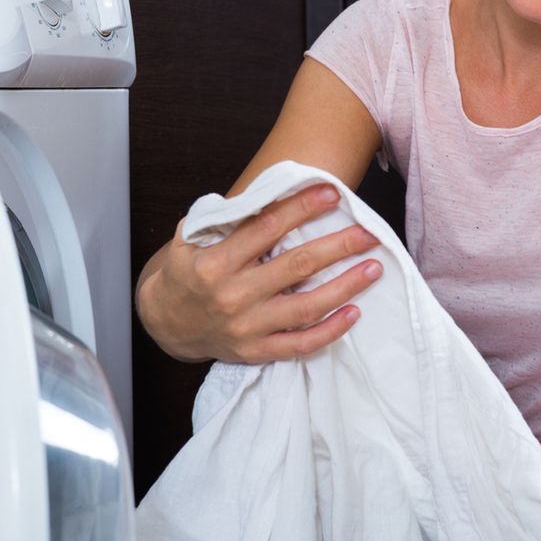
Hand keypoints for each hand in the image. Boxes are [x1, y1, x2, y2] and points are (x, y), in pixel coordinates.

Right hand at [137, 183, 382, 363]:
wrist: (166, 323)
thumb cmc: (186, 272)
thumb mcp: (189, 238)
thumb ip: (223, 216)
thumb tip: (266, 190)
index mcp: (216, 262)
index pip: (266, 228)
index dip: (302, 207)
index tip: (332, 193)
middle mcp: (234, 295)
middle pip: (296, 265)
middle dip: (337, 246)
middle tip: (369, 232)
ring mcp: (247, 327)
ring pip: (306, 307)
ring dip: (345, 287)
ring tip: (374, 267)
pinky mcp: (257, 351)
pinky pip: (301, 345)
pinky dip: (330, 331)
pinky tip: (355, 312)